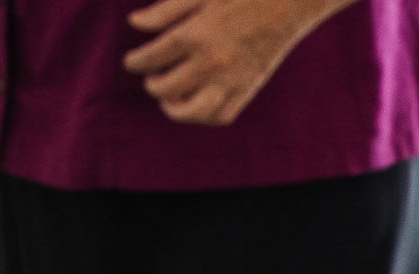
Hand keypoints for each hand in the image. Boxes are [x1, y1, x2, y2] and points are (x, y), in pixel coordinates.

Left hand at [124, 0, 335, 125]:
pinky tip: (196, 105)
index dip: (135, 62)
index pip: (151, 58)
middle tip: (152, 77)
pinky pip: (221, 115)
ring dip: (174, 110)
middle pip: (166, 88)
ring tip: (170, 100)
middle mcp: (209, 62)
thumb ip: (165, 11)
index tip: (132, 62)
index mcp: (193, 35)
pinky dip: (204, 116)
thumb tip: (135, 24)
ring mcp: (229, 80)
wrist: (286, 4)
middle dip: (152, 85)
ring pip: (192, 112)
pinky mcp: (247, 89)